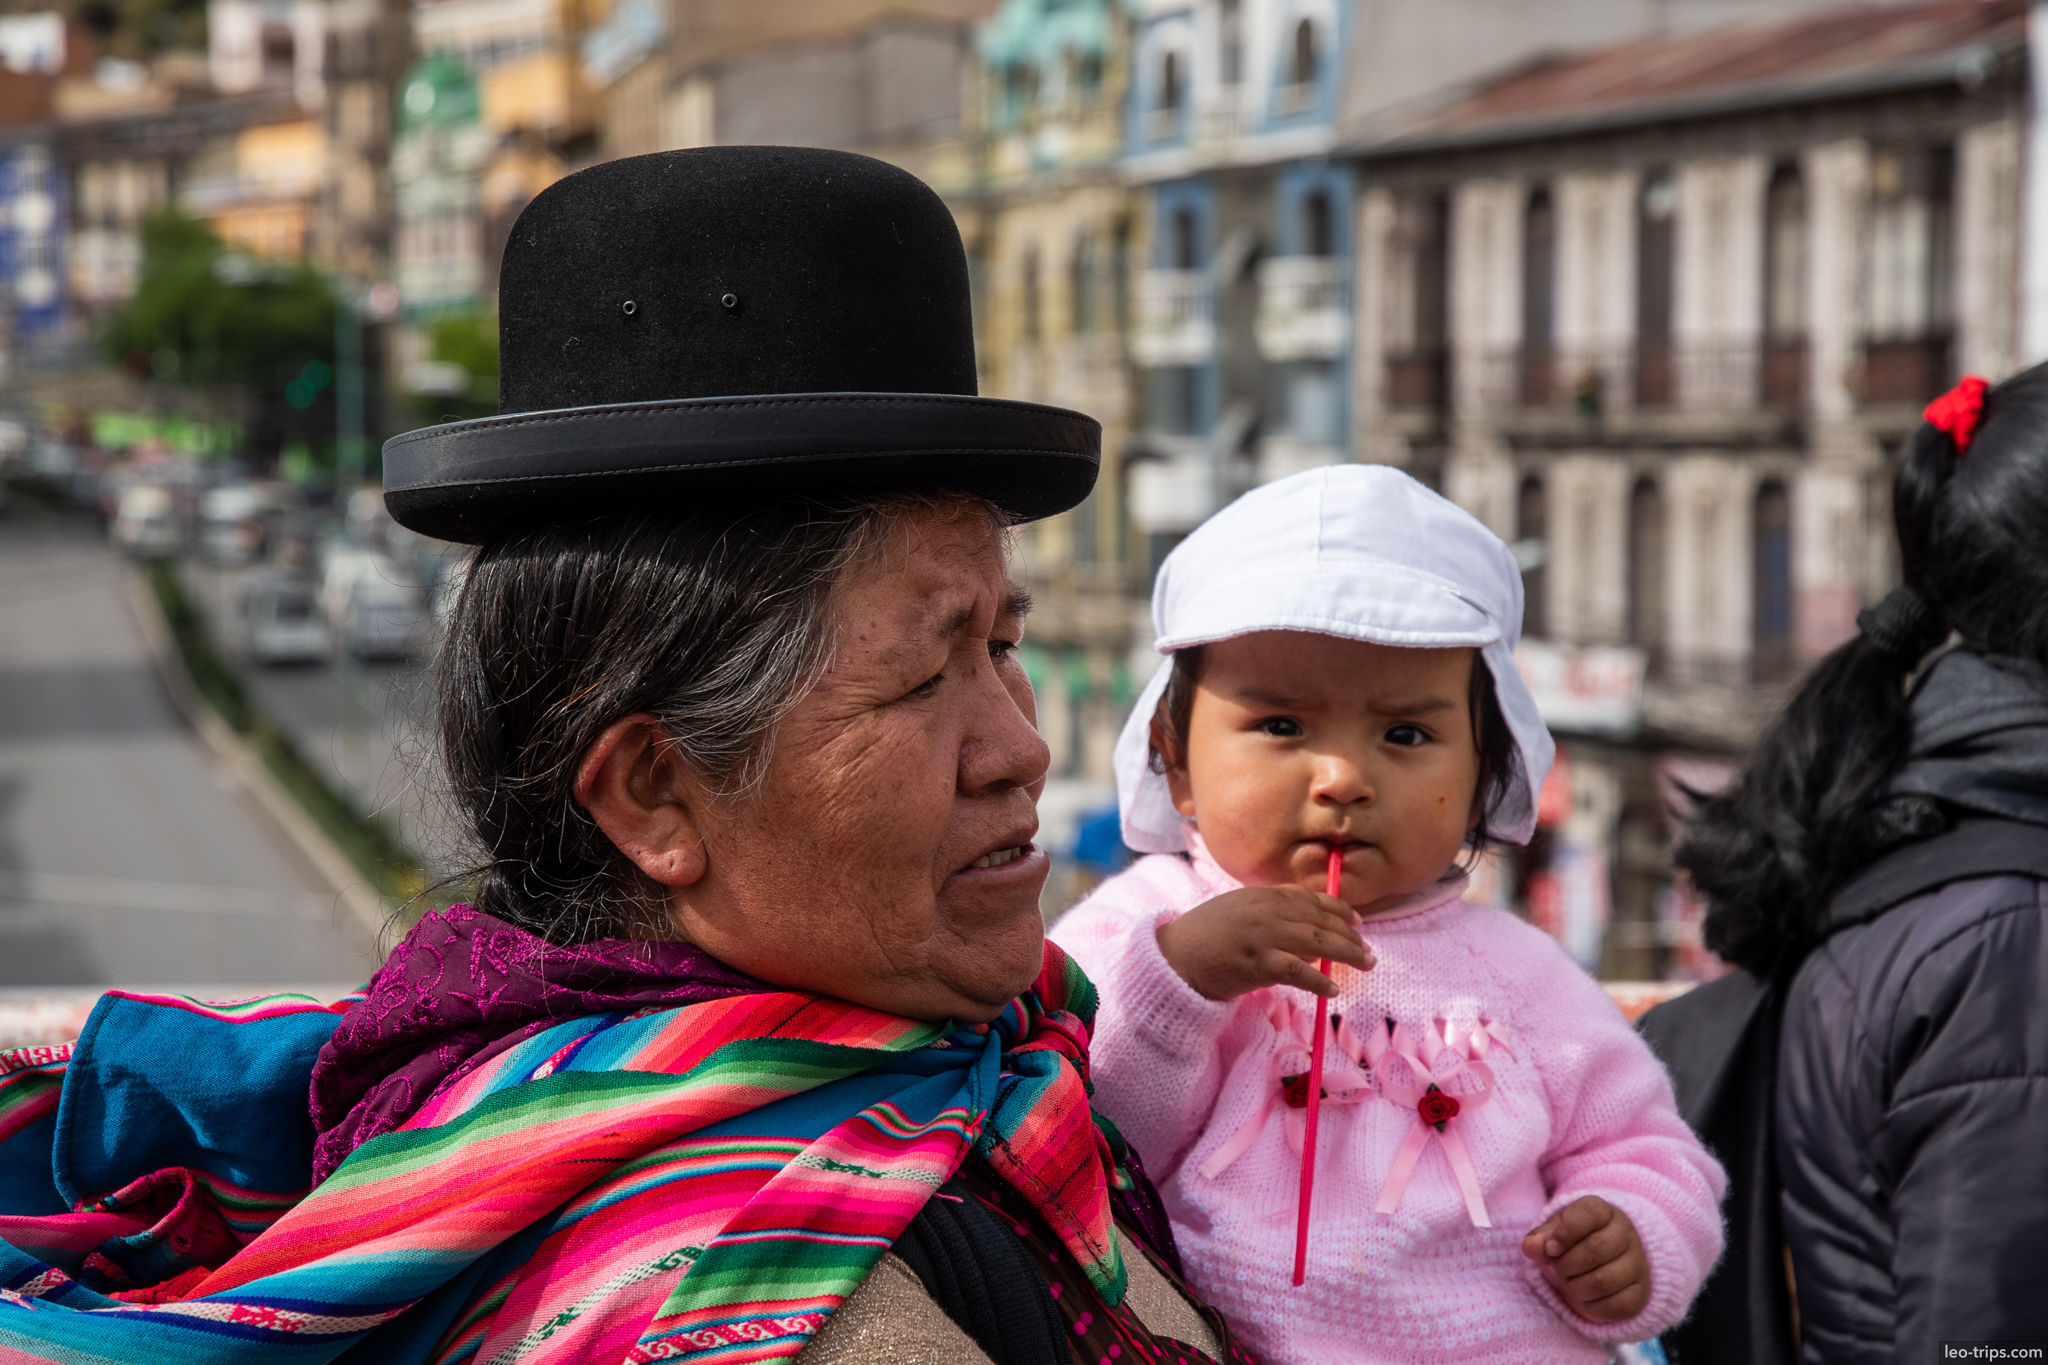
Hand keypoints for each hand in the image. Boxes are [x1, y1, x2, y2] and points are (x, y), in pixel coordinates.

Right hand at [1155, 887, 1372, 1002]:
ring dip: (1347, 954)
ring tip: (1366, 964)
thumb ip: (1271, 913)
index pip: (1311, 899)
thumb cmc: (1206, 936)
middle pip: (1320, 920)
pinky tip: (1332, 990)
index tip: (1357, 921)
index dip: (1339, 910)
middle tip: (1368, 951)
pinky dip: (1319, 981)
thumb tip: (1309, 935)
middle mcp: (1268, 910)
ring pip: (1317, 942)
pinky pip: (1298, 972)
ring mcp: (1264, 935)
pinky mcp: (1258, 962)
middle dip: (1349, 936)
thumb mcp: (1239, 911)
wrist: (1176, 956)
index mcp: (1264, 894)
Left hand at [1521, 1196, 1649, 1322]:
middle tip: (1558, 1269)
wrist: (1600, 1265)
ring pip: (1605, 1280)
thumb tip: (1531, 1247)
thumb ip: (1540, 1239)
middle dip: (1567, 1264)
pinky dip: (1593, 1307)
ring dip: (1577, 1287)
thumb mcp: (1553, 1235)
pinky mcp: (1641, 1293)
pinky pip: (1617, 1306)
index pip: (1589, 1214)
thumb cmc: (1571, 1244)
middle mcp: (1625, 1234)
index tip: (1551, 1249)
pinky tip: (1586, 1299)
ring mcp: (1637, 1264)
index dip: (1565, 1233)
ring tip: (1570, 1284)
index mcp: (1602, 1211)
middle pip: (1596, 1249)